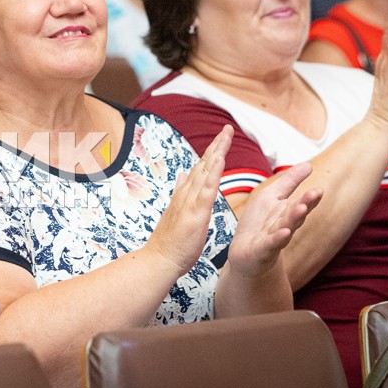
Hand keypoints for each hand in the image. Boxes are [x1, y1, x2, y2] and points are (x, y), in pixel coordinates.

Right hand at [145, 126, 230, 276]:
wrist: (160, 259)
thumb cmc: (171, 242)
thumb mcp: (178, 213)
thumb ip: (181, 192)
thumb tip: (183, 175)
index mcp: (185, 194)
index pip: (200, 169)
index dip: (211, 153)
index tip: (221, 139)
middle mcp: (187, 193)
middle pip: (204, 164)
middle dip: (217, 145)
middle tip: (227, 128)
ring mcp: (191, 200)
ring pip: (206, 170)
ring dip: (217, 151)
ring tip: (226, 135)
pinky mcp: (196, 211)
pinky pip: (208, 188)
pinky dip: (214, 172)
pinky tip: (220, 159)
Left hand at [226, 162, 321, 277]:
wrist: (246, 255)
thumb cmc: (260, 224)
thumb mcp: (272, 197)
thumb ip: (290, 182)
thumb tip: (310, 164)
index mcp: (286, 213)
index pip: (301, 204)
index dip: (310, 197)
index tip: (319, 189)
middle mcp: (283, 226)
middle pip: (296, 214)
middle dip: (305, 204)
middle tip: (316, 193)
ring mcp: (273, 240)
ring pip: (286, 228)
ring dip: (294, 219)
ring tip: (301, 209)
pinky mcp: (261, 251)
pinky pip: (270, 244)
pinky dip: (277, 239)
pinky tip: (284, 233)